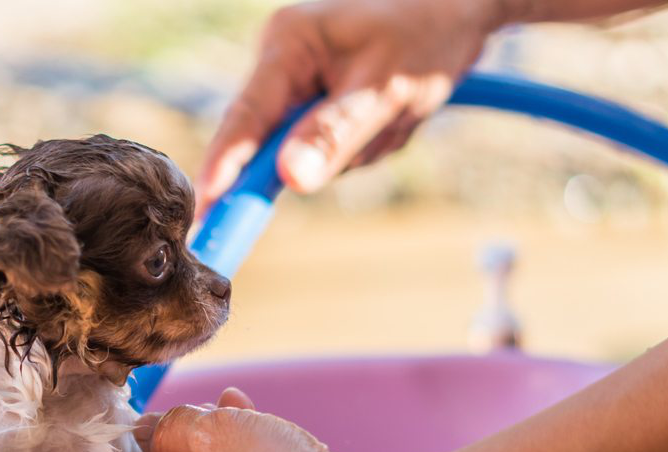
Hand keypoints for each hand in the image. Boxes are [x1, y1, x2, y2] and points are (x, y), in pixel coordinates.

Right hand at [196, 0, 499, 209]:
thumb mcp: (385, 90)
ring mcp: (300, 82)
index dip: (225, 169)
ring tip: (397, 115)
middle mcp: (283, 61)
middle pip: (276, 143)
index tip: (205, 215)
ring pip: (309, 154)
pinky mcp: (318, 101)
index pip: (245, 118)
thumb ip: (334, 135)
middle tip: (379, 134)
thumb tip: (291, 180)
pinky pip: (329, 149)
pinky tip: (391, 119)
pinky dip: (363, 146)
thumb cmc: (428, 36)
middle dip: (329, 154)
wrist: (463, 11)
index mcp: (287, 44)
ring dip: (356, 151)